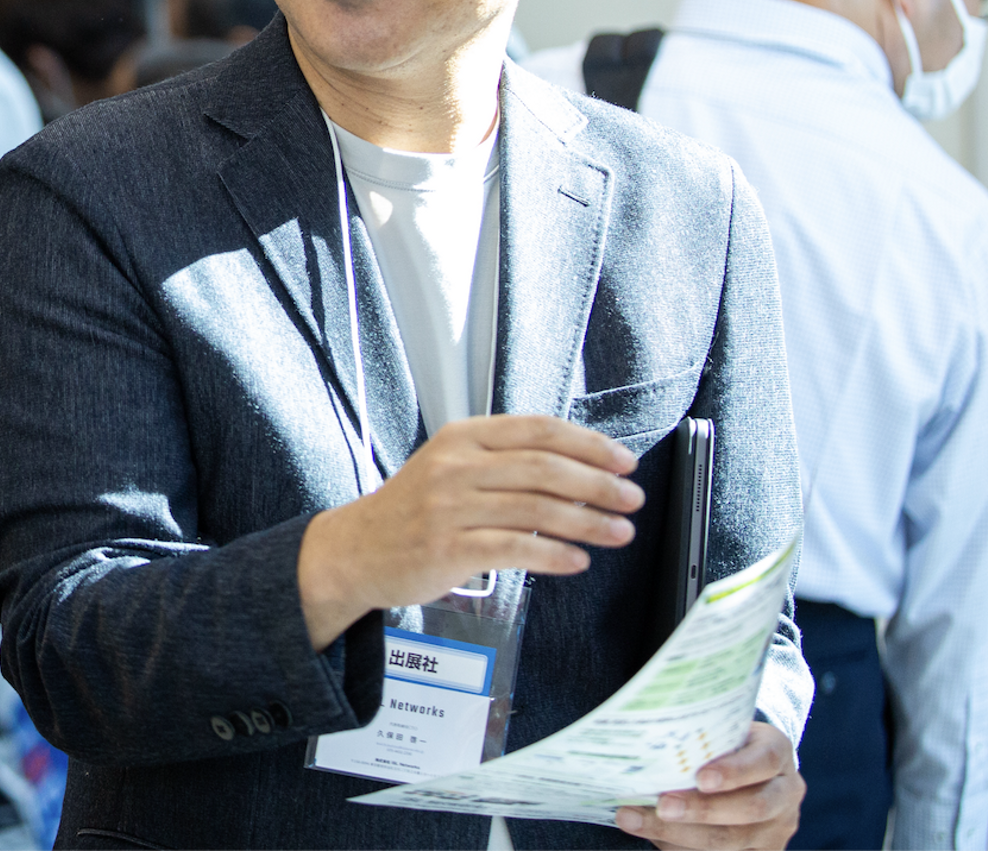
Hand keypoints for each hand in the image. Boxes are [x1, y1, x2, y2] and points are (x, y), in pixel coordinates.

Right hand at [297, 414, 641, 649]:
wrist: (356, 550)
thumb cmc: (412, 509)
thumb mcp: (450, 464)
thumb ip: (503, 460)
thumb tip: (575, 469)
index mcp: (463, 437)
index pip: (537, 429)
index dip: (587, 442)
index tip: (622, 458)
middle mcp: (456, 466)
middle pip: (543, 467)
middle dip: (598, 482)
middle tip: (631, 496)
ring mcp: (450, 507)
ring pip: (535, 508)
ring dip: (587, 521)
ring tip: (619, 531)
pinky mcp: (449, 549)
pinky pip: (514, 549)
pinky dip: (553, 555)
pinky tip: (577, 559)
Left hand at [616, 721, 804, 848]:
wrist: (756, 767)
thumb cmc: (729, 741)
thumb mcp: (725, 728)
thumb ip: (703, 738)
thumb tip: (649, 747)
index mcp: (778, 751)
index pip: (763, 762)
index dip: (735, 772)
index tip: (700, 778)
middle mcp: (786, 794)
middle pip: (749, 809)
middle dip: (701, 811)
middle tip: (661, 806)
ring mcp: (778, 830)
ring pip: (733, 842)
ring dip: (680, 835)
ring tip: (637, 820)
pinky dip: (683, 848)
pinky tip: (655, 838)